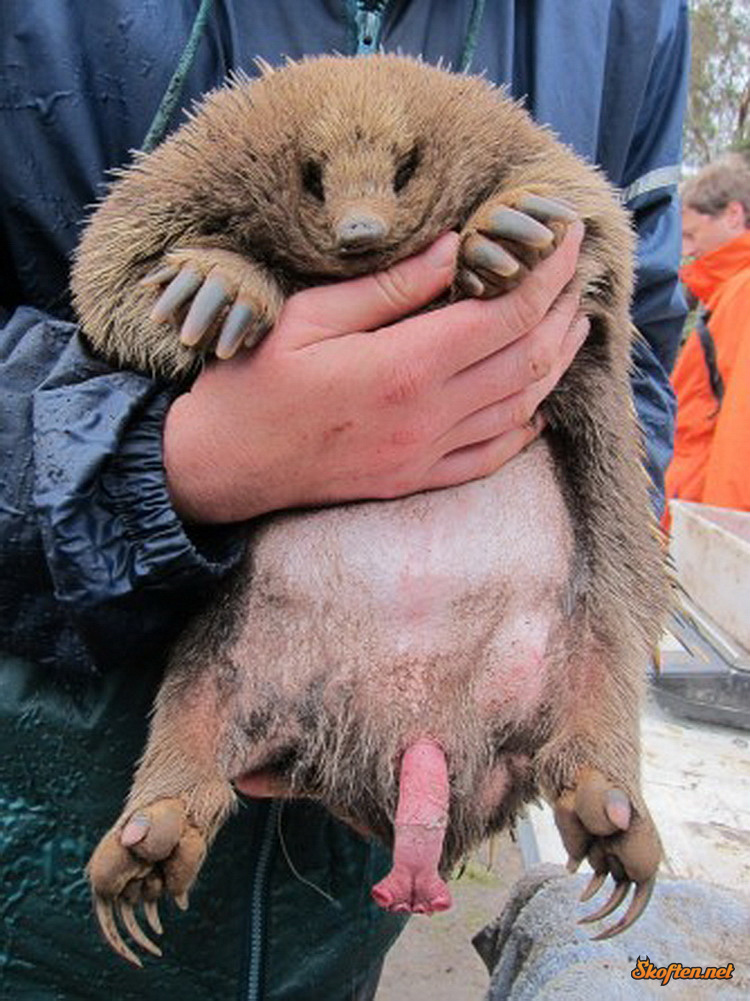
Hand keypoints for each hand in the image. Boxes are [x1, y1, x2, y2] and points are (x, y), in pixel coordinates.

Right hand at [163, 225, 586, 522]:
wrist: (221, 466)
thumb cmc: (252, 381)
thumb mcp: (310, 316)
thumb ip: (390, 287)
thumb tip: (454, 248)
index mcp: (404, 366)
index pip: (506, 313)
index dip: (548, 273)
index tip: (569, 236)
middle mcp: (427, 416)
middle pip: (526, 360)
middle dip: (562, 311)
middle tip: (579, 274)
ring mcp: (424, 455)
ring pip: (519, 408)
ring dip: (554, 364)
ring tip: (571, 325)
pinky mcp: (413, 480)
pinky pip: (488, 458)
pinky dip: (523, 429)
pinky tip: (536, 405)